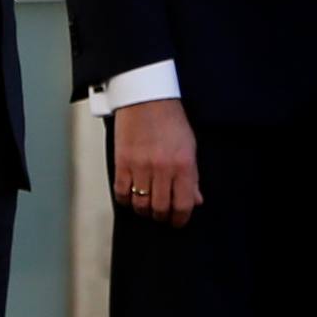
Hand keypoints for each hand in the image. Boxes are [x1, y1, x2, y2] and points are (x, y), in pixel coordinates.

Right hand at [113, 99, 202, 227]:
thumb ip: (193, 176)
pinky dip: (125, 199)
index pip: (183, 205)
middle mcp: (163, 168)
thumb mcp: (189, 146)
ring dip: (143, 209)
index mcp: (183, 164)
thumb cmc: (169, 118)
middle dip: (161, 215)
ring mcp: (141, 166)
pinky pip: (121, 193)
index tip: (177, 221)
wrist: (146, 96)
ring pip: (140, 205)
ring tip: (145, 204)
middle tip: (161, 213)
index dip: (180, 219)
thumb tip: (196, 200)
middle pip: (160, 208)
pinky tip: (130, 195)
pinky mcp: (123, 162)